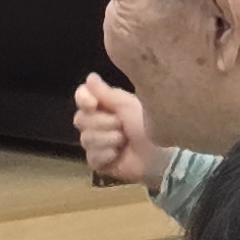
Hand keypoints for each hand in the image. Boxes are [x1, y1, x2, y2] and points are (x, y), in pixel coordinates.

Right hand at [72, 74, 158, 189]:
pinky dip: (106, 156)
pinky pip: (91, 157)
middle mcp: (96, 123)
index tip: (94, 104)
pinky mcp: (99, 162)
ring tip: (125, 141)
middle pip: (80, 119)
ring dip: (108, 140)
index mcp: (104, 106)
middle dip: (103, 123)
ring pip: (86, 139)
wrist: (160, 152)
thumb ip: (105, 92)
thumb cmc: (147, 124)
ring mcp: (96, 144)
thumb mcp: (127, 104)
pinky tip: (118, 155)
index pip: (81, 97)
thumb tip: (90, 76)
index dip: (84, 100)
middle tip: (122, 125)